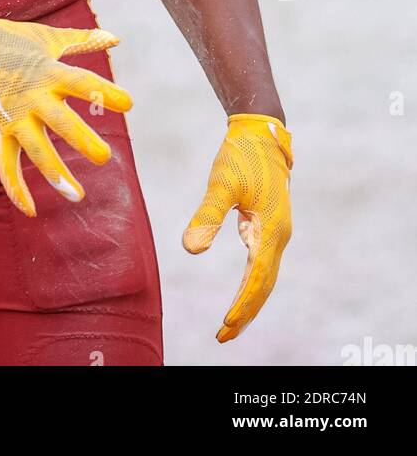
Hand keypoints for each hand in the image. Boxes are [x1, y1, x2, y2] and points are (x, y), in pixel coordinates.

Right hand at [0, 7, 131, 216]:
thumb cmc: (7, 38)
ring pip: (34, 149)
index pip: (81, 82)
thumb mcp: (46, 37)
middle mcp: (30, 95)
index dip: (103, 92)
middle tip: (104, 157)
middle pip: (60, 121)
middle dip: (81, 139)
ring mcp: (11, 115)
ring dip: (55, 173)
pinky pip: (4, 163)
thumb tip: (115, 38)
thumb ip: (83, 41)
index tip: (128, 104)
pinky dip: (15, 187)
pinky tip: (30, 210)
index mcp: (46, 71)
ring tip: (77, 194)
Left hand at [183, 113, 292, 341]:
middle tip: (222, 336)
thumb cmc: (241, 155)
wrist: (261, 131)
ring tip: (230, 322)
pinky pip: (262, 261)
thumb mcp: (221, 184)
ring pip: (265, 275)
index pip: (257, 279)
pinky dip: (252, 280)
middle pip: (264, 284)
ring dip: (250, 299)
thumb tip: (191, 250)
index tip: (224, 326)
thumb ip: (207, 216)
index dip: (242, 305)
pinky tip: (241, 291)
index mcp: (272, 230)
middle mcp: (279, 235)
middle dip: (246, 312)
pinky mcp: (268, 224)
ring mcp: (276, 231)